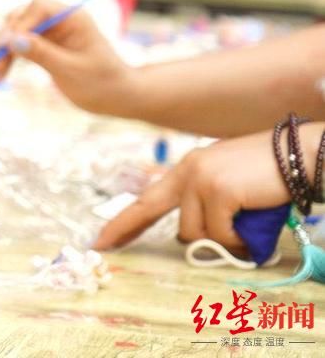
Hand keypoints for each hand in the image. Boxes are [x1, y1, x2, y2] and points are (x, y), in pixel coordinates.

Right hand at [0, 0, 137, 115]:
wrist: (118, 98)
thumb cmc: (103, 84)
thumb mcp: (71, 71)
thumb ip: (41, 53)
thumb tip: (11, 40)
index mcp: (74, 18)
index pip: (39, 7)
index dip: (20, 23)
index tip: (6, 45)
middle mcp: (61, 21)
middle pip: (23, 17)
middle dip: (7, 38)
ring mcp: (53, 33)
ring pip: (17, 31)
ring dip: (5, 50)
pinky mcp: (47, 46)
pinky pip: (21, 45)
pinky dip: (10, 57)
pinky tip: (1, 73)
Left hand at [95, 127, 302, 251]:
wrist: (298, 155)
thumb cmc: (267, 176)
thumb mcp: (227, 185)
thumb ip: (205, 205)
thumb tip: (194, 239)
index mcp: (186, 170)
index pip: (147, 201)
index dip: (123, 223)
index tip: (100, 242)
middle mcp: (187, 171)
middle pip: (161, 217)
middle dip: (162, 234)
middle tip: (155, 240)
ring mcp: (200, 179)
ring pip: (194, 233)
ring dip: (222, 240)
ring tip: (245, 226)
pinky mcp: (218, 190)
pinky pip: (220, 234)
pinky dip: (238, 239)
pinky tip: (252, 225)